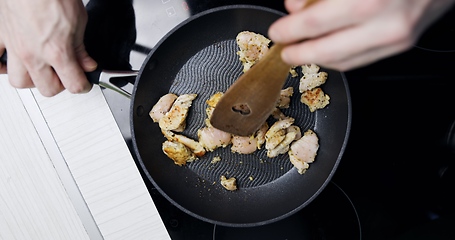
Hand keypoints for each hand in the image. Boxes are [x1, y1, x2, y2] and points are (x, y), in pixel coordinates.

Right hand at [0, 0, 97, 96]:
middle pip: (47, 89)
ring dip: (33, 79)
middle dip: (59, 85)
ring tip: (42, 70)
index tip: (84, 83)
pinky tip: (12, 62)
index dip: (82, 85)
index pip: (74, 84)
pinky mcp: (1, 37)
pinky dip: (2, 64)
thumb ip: (81, 48)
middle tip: (65, 75)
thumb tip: (87, 63)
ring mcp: (15, 48)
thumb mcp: (79, 22)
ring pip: (20, 81)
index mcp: (57, 52)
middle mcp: (34, 55)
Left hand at [269, 0, 454, 70]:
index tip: (278, 30)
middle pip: (327, 52)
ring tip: (302, 52)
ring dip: (317, 59)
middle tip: (285, 51)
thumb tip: (295, 5)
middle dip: (299, 54)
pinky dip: (338, 59)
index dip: (290, 29)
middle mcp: (384, 24)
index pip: (315, 22)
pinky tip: (327, 51)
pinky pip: (361, 60)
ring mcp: (396, 38)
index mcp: (366, 1)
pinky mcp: (402, 44)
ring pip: (343, 62)